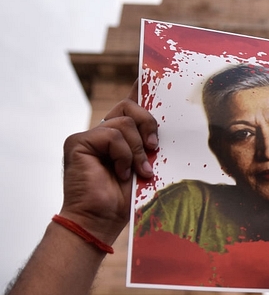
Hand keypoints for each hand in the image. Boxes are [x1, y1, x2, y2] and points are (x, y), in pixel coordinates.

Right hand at [59, 82, 157, 244]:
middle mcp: (103, 132)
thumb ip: (149, 145)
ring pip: (125, 122)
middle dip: (149, 124)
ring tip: (137, 171)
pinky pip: (113, 135)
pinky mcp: (78, 141)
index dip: (141, 88)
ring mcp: (89, 136)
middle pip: (131, 106)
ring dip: (138, 150)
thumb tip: (163, 129)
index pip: (131, 105)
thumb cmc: (123, 200)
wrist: (99, 221)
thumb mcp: (145, 167)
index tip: (152, 73)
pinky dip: (123, 154)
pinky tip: (120, 172)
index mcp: (119, 137)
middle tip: (155, 148)